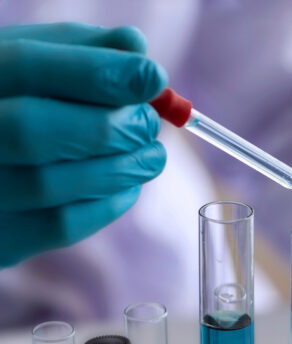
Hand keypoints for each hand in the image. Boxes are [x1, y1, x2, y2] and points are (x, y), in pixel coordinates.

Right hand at [0, 23, 167, 266]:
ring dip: (119, 169)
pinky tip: (125, 185)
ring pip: (47, 184)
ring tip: (150, 155)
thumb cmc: (16, 98)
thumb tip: (136, 49)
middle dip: (109, 127)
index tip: (155, 77)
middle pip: (30, 131)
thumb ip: (84, 50)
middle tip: (149, 125)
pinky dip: (108, 205)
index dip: (99, 73)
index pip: (26, 67)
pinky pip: (58, 226)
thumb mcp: (34, 57)